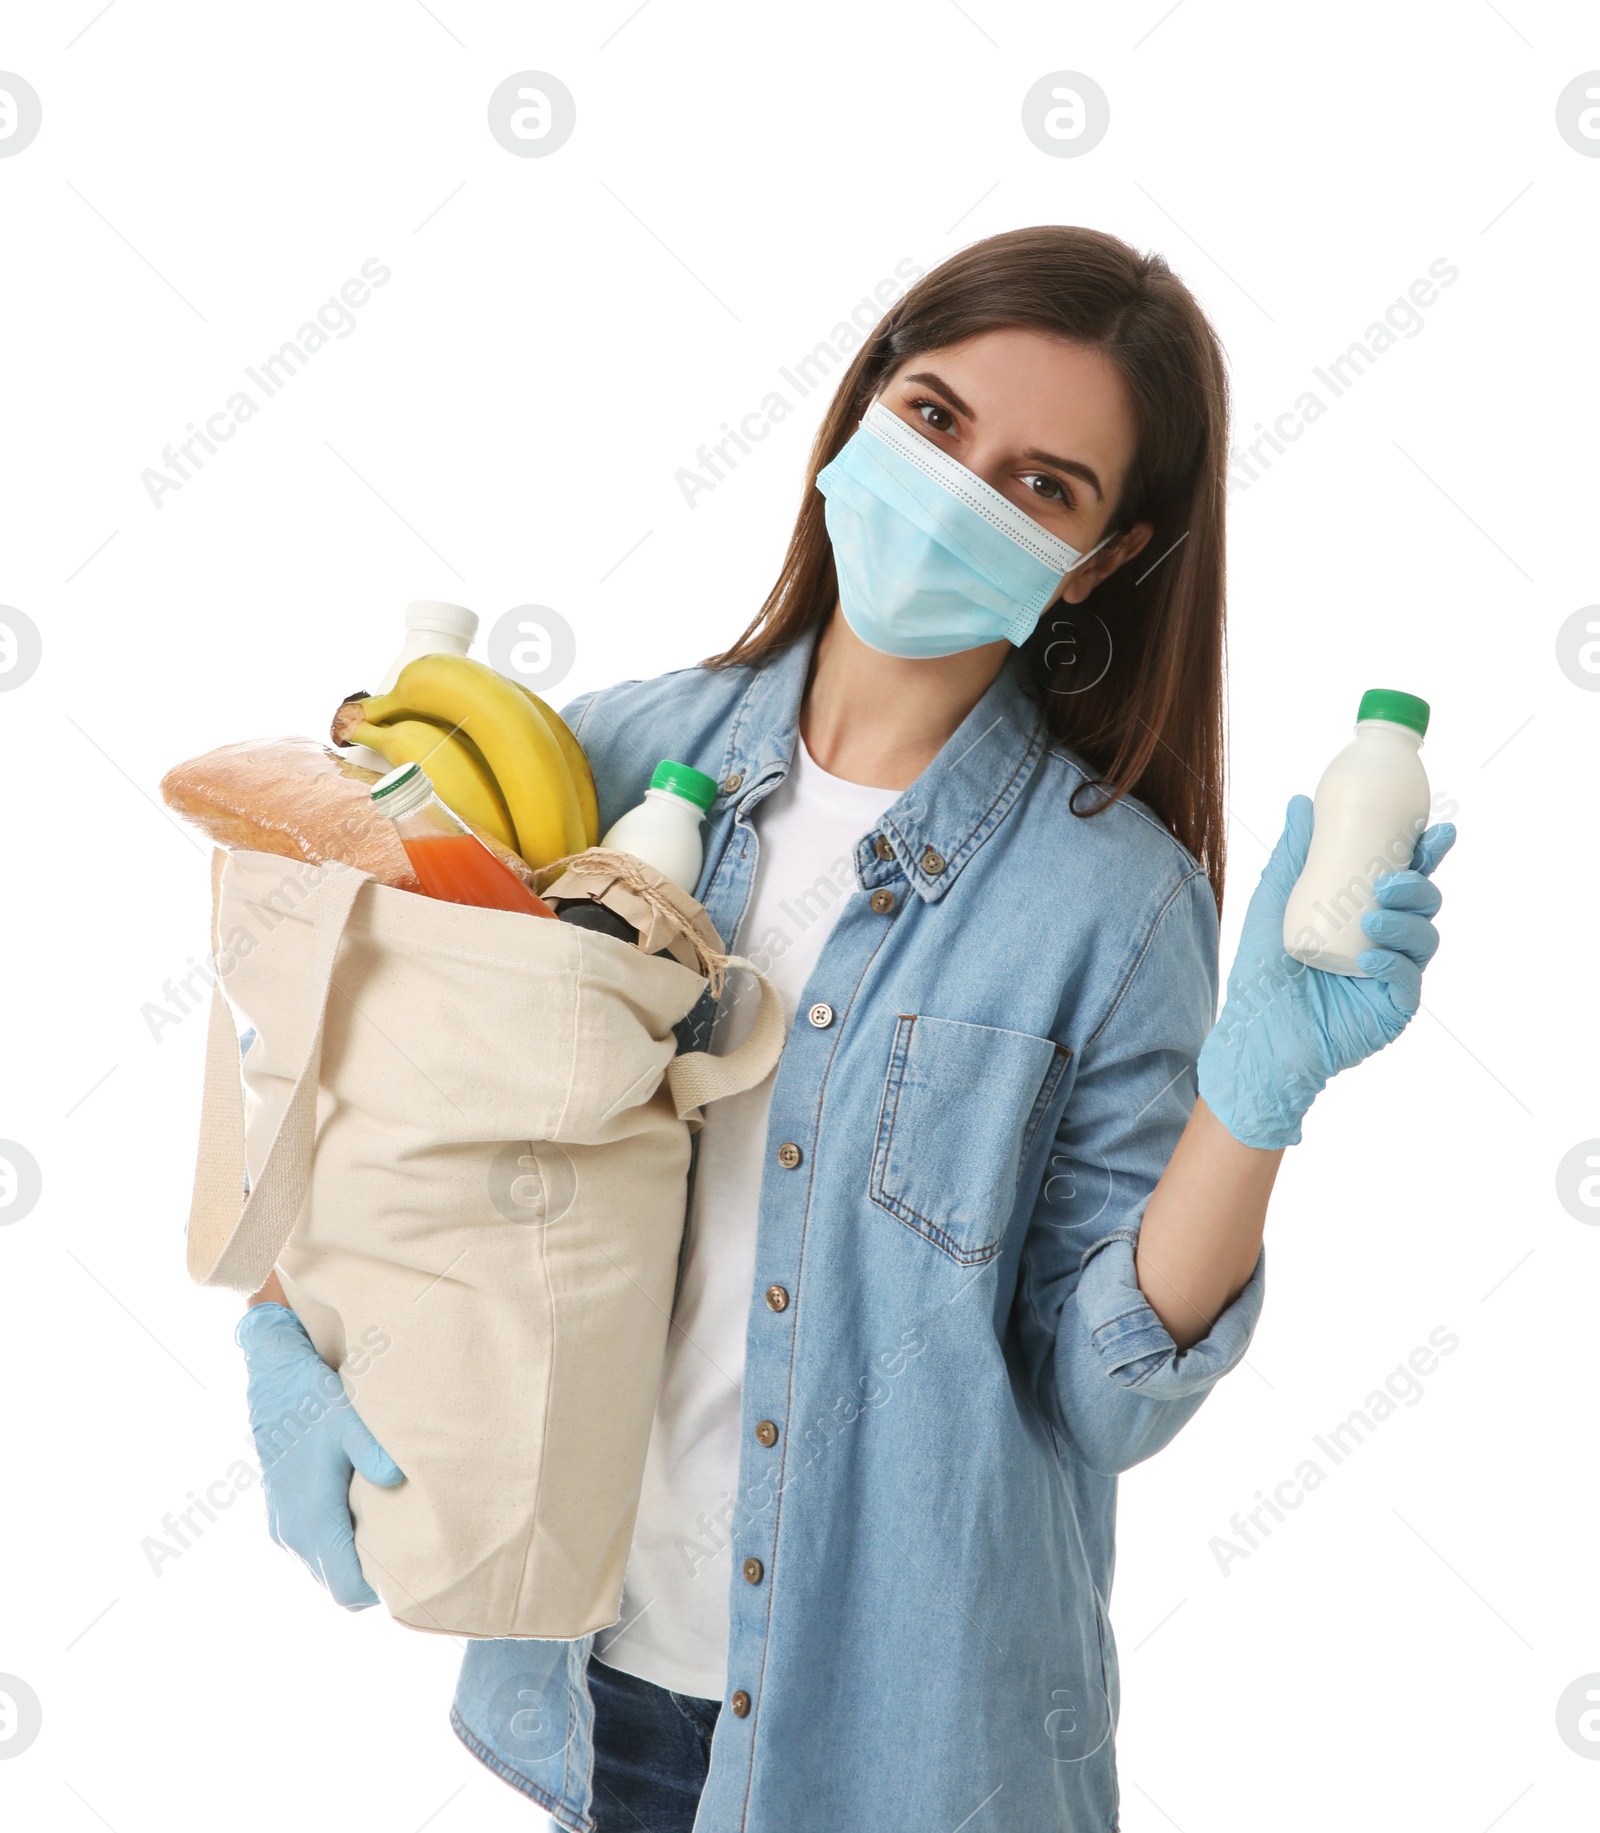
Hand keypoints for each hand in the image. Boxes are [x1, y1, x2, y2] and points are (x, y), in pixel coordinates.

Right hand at [236, 1302, 403, 1608]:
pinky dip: (338, 1549)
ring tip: (392, 1534)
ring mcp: (283, 1528)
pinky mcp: (280, 1517)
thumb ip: (372, 1452)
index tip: (413, 1569)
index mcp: (312, 1519)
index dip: (380, 1590)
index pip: (348, 1589)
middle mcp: (293, 1534)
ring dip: (353, 1563)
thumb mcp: (348, 1420)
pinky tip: (365, 1517)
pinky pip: (313, 1553)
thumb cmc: (314, 1399)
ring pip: (324, 1571)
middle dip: (373, 1579)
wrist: (272, 1380)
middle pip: (338, 1586)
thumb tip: (398, 1479)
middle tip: (412, 1552)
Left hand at [1197, 794, 1455, 1148]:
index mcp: (1363, 911)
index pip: (1403, 876)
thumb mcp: (1274, 902)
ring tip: (1374, 916)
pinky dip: (1394, 963)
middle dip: (1421, 883)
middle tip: (1393, 878)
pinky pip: (1408, 979)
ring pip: (1424, 937)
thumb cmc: (1262, 971)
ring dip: (1406, 921)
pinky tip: (1370, 957)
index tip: (1434, 830)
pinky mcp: (1393, 1008)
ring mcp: (1393, 974)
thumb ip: (1293, 854)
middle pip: (1423, 902)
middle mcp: (1385, 940)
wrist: (1254, 1034)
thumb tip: (1301, 800)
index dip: (1425, 853)